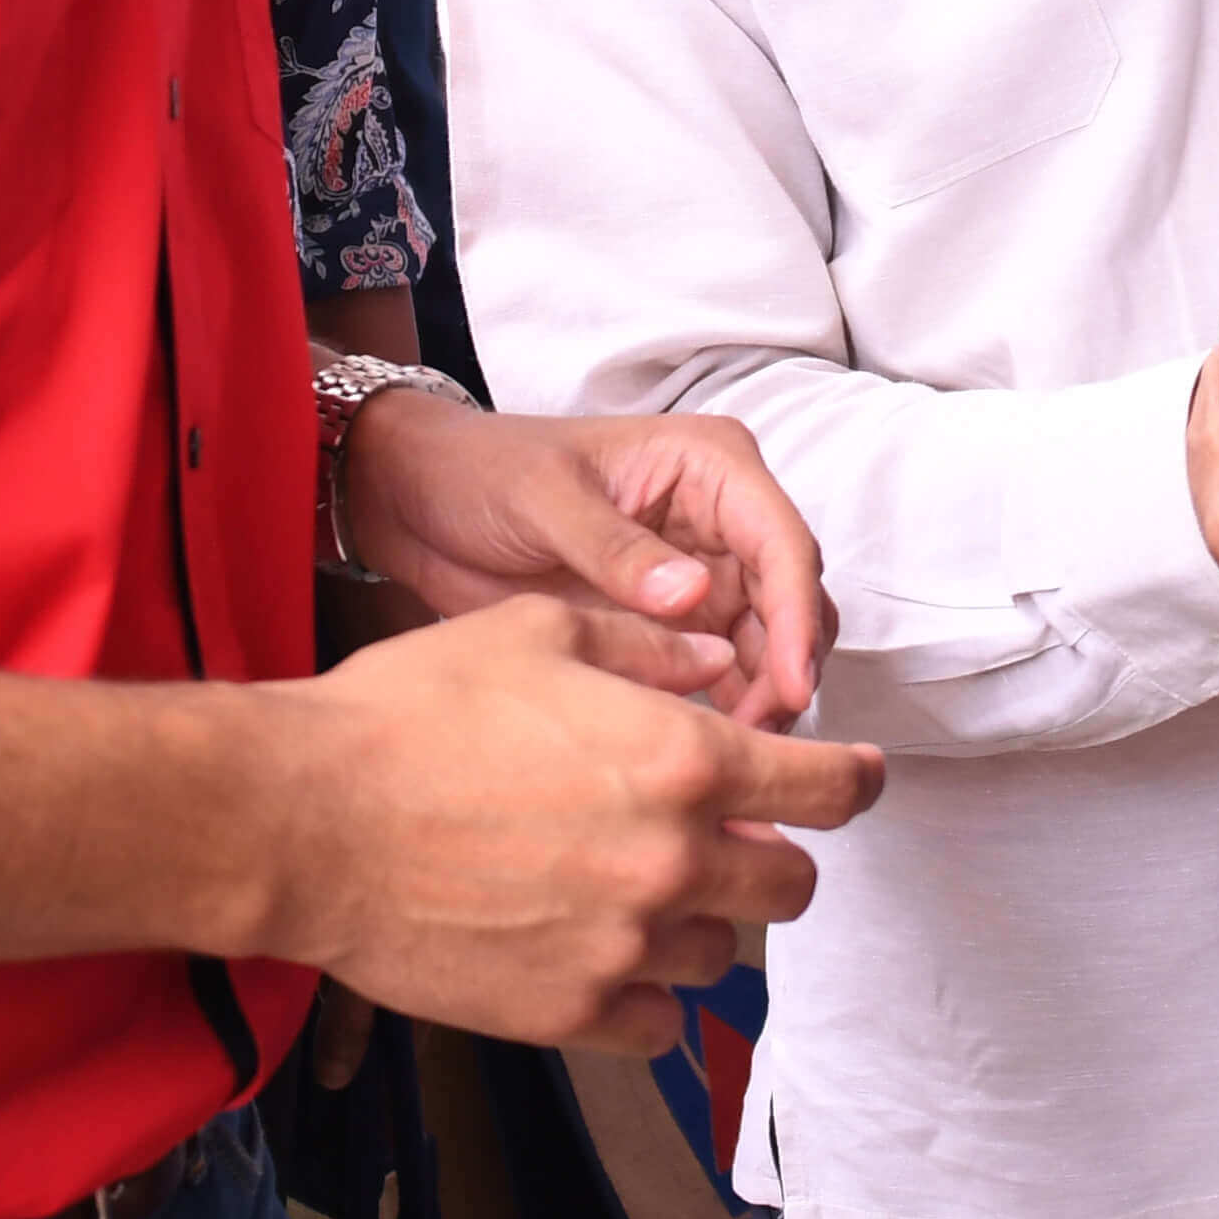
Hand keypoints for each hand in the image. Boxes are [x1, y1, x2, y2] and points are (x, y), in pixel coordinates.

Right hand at [269, 598, 884, 1053]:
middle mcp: (672, 860)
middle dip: (771, 854)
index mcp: (681, 761)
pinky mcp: (570, 1012)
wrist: (308, 819)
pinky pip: (656, 1024)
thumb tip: (715, 665)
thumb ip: (645, 651)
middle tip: (724, 835)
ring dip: (696, 920)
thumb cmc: (412, 711)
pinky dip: (643, 994)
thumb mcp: (538, 635)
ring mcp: (624, 947)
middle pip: (792, 885)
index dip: (852, 781)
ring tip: (631, 887)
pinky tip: (598, 952)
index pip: (827, 788)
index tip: (852, 781)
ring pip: (721, 955)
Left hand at [341, 394, 834, 730]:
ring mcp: (701, 574)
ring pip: (766, 644)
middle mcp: (721, 519)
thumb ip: (617, 548)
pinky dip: (725, 708)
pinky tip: (705, 747)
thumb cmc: (482, 473)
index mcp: (710, 466)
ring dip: (762, 696)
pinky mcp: (672, 624)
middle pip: (790, 600)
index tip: (793, 685)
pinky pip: (721, 671)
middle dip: (786, 668)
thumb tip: (695, 595)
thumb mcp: (545, 499)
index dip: (797, 616)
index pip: (782, 541)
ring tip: (733, 752)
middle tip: (756, 737)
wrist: (421, 505)